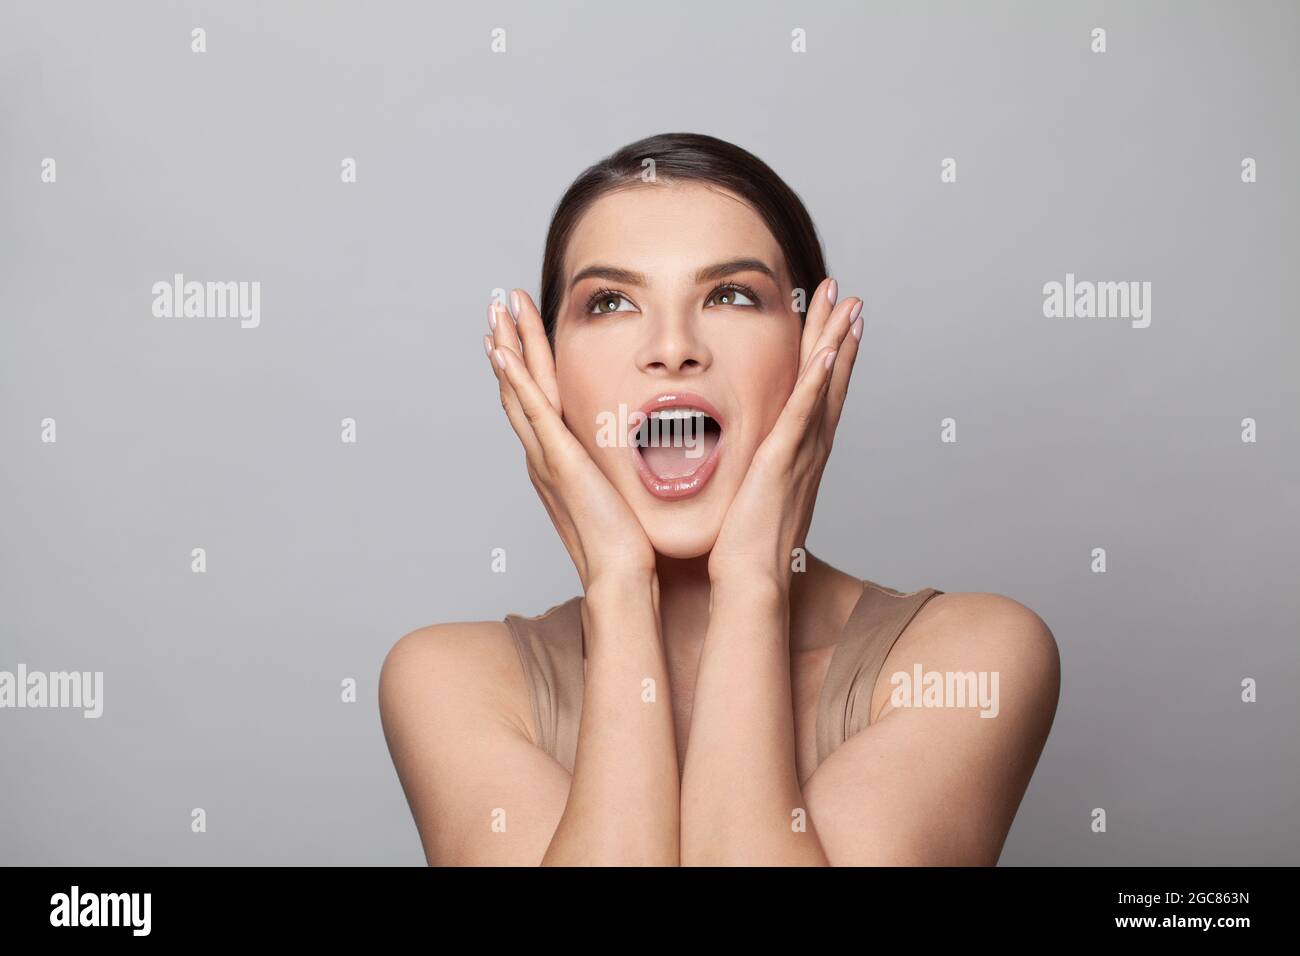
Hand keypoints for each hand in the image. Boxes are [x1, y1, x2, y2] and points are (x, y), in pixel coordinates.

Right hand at [484, 289, 657, 591]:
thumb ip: (617, 468)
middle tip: (498, 304)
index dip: (524, 363)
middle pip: (518, 387)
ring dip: (507, 347)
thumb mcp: (619, 493)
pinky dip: (516, 382)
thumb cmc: (627, 544)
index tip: (515, 330)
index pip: (536, 400)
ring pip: (520, 390)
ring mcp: (548, 457)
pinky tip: (503, 354)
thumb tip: (639, 450)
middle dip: (508, 342)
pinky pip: (534, 413)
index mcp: (557, 460)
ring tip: (496, 311)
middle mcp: (544, 455)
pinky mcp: (560, 461)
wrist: (622, 575)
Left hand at [706, 277, 863, 588]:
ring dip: (836, 344)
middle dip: (839, 336)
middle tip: (847, 296)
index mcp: (798, 456)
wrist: (750, 582)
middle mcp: (808, 451)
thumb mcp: (747, 498)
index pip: (816, 396)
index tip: (834, 323)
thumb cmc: (743, 549)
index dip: (828, 358)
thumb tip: (731, 459)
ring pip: (824, 388)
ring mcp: (800, 455)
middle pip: (830, 381)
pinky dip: (818, 383)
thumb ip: (746, 473)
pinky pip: (804, 415)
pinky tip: (828, 352)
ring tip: (847, 305)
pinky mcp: (783, 463)